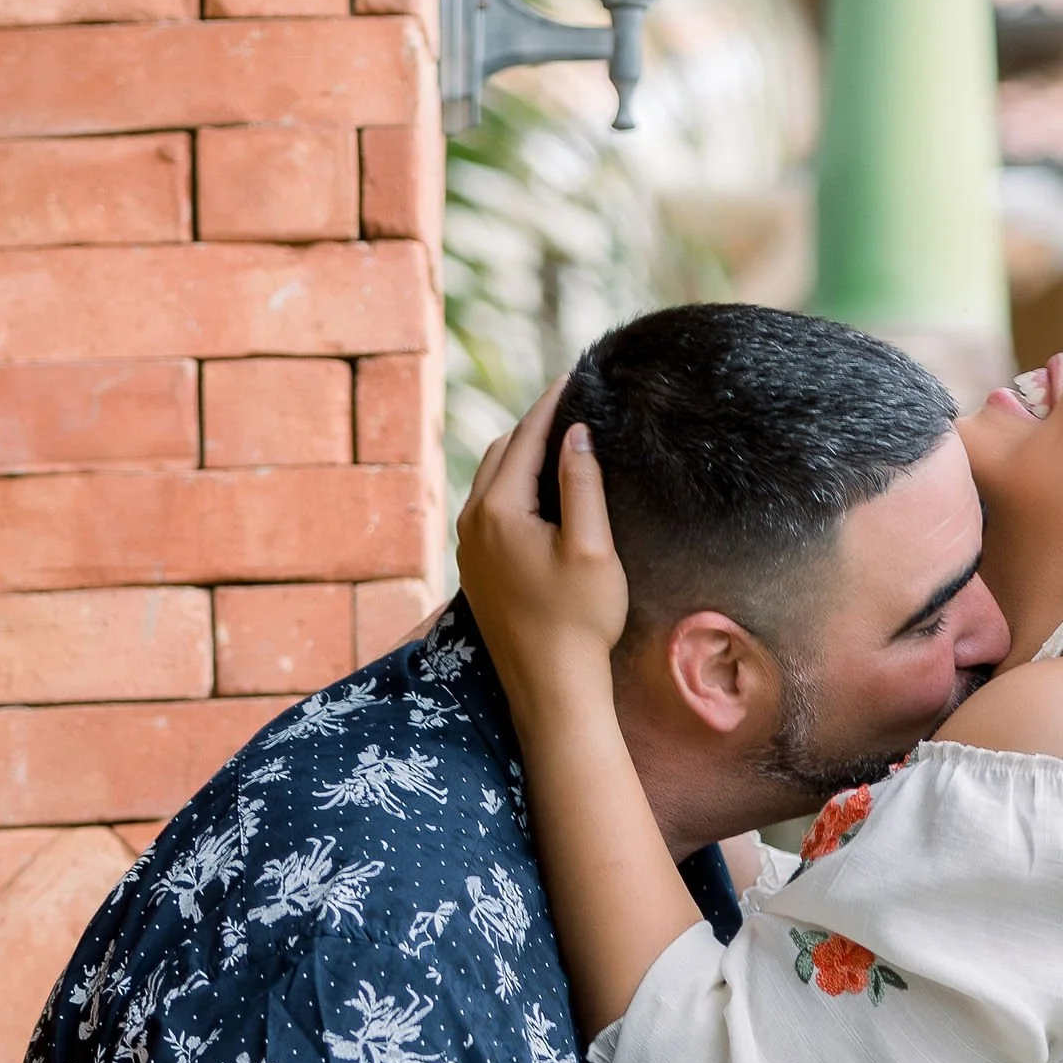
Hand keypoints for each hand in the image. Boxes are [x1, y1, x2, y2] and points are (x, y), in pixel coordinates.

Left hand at [457, 390, 630, 704]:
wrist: (550, 686)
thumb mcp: (592, 547)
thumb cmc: (579, 620)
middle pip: (500, 453)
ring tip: (555, 436)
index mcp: (499, 511)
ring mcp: (469, 548)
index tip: (574, 376)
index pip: (524, 439)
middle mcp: (473, 523)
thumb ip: (583, 484)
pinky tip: (537, 488)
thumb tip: (576, 433)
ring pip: (490, 480)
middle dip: (532, 424)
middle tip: (568, 400)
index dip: (551, 404)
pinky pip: (488, 507)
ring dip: (519, 453)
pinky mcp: (476, 568)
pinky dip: (511, 483)